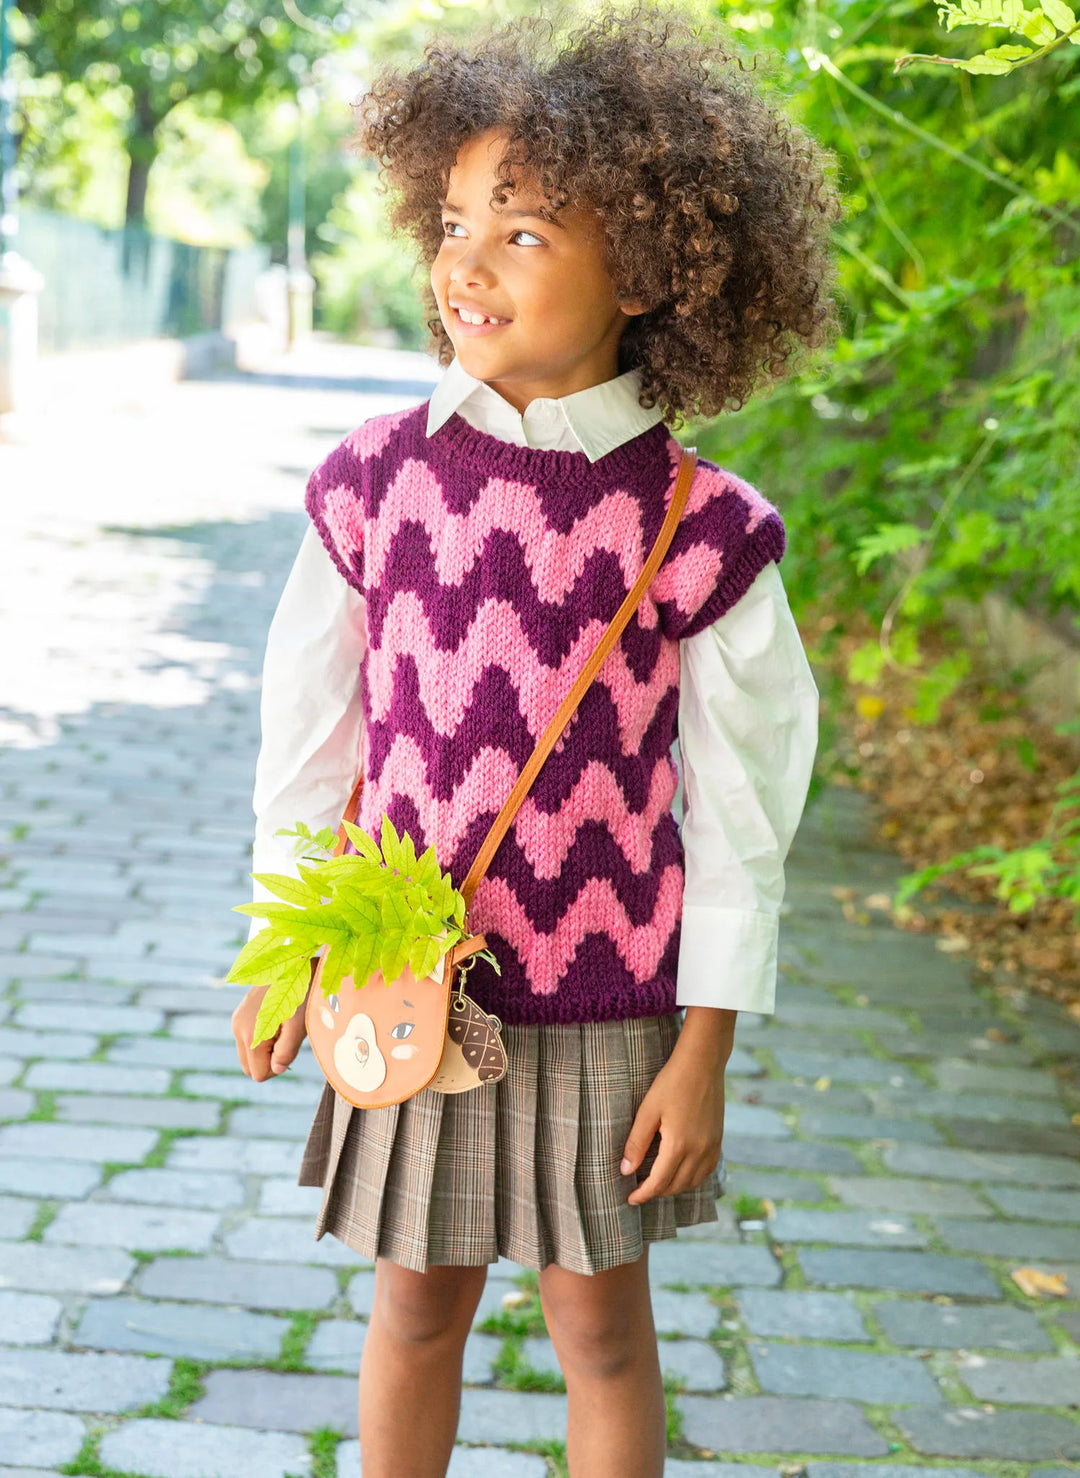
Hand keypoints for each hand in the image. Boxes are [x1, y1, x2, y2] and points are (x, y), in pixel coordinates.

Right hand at [232, 982, 309, 1081]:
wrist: (297, 959)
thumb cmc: (302, 992)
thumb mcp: (299, 1024)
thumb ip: (286, 1051)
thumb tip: (276, 1069)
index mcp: (250, 1035)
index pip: (258, 1074)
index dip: (278, 1069)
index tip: (291, 1049)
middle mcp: (238, 1027)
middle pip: (250, 1067)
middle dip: (270, 1061)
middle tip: (289, 1039)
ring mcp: (238, 1018)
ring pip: (249, 1053)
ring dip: (267, 1050)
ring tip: (285, 1027)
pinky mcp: (243, 1011)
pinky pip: (249, 1038)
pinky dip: (264, 1038)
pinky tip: (279, 1020)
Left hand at [620, 1008, 734, 1205]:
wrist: (703, 1063)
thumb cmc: (672, 1082)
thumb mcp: (648, 1110)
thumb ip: (637, 1143)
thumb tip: (626, 1170)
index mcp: (679, 1145)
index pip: (659, 1182)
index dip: (643, 1194)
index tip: (631, 1199)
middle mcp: (699, 1151)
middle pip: (676, 1186)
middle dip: (657, 1192)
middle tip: (640, 1190)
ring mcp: (712, 1147)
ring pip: (693, 1182)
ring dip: (674, 1188)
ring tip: (657, 1183)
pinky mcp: (718, 1140)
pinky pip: (706, 1171)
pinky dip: (692, 1179)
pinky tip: (681, 1173)